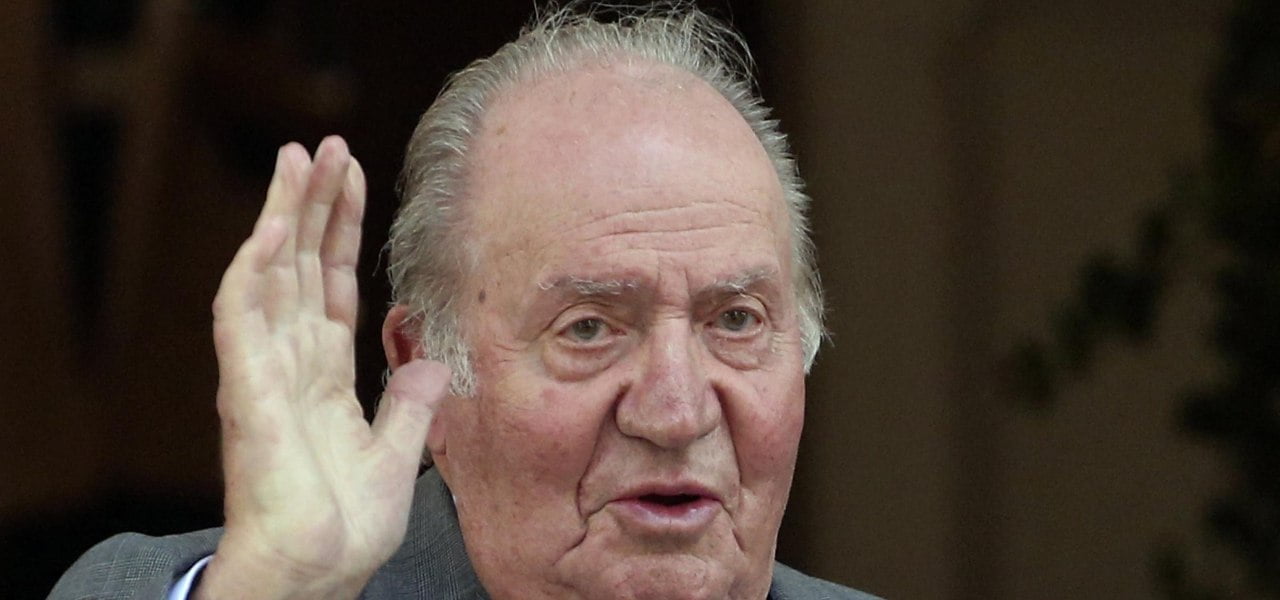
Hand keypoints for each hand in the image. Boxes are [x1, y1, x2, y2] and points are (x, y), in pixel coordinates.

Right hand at [196, 137, 449, 598]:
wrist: (318, 572)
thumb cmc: (346, 528)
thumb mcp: (396, 455)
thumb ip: (410, 405)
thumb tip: (432, 361)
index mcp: (324, 376)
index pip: (332, 286)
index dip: (341, 233)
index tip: (354, 181)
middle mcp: (291, 362)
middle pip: (302, 265)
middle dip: (315, 204)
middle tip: (327, 145)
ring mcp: (265, 370)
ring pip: (271, 272)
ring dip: (284, 213)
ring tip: (301, 157)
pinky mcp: (248, 387)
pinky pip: (244, 314)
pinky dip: (257, 267)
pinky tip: (276, 224)